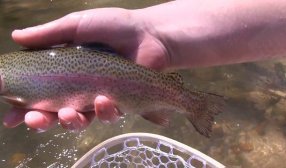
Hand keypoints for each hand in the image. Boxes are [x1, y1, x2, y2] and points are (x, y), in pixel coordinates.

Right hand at [4, 8, 169, 130]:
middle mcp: (79, 87)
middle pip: (55, 113)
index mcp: (65, 71)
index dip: (24, 106)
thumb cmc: (113, 26)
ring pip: (80, 120)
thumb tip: (15, 36)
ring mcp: (98, 96)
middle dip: (43, 121)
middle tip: (35, 120)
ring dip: (70, 122)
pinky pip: (107, 115)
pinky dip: (103, 111)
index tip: (11, 116)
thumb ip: (49, 33)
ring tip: (68, 114)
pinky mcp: (119, 102)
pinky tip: (103, 100)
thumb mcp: (78, 25)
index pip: (39, 92)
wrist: (149, 34)